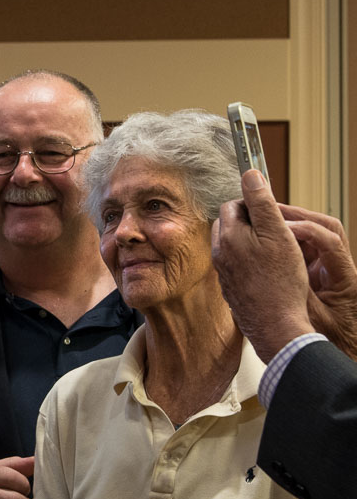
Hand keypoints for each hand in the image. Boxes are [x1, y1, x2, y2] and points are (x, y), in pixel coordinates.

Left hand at [212, 170, 313, 361]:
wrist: (275, 324)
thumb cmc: (280, 280)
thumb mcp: (277, 233)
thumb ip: (261, 203)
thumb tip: (250, 174)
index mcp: (227, 236)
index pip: (232, 205)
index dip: (253, 203)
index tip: (271, 213)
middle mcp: (219, 254)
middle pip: (228, 224)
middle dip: (248, 221)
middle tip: (274, 230)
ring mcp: (223, 273)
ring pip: (232, 245)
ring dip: (249, 241)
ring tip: (274, 250)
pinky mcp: (231, 288)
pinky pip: (236, 265)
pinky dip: (249, 261)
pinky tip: (268, 270)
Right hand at [279, 203, 356, 359]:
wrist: (327, 355)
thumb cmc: (326, 341)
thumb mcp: (308, 315)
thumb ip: (295, 289)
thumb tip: (275, 265)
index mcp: (347, 278)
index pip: (330, 239)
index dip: (305, 228)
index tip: (281, 225)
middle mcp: (342, 269)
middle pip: (325, 229)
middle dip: (298, 217)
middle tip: (270, 209)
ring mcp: (331, 271)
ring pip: (315, 237)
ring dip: (292, 226)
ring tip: (266, 220)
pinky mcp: (320, 276)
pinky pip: (305, 250)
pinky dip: (287, 241)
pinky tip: (267, 240)